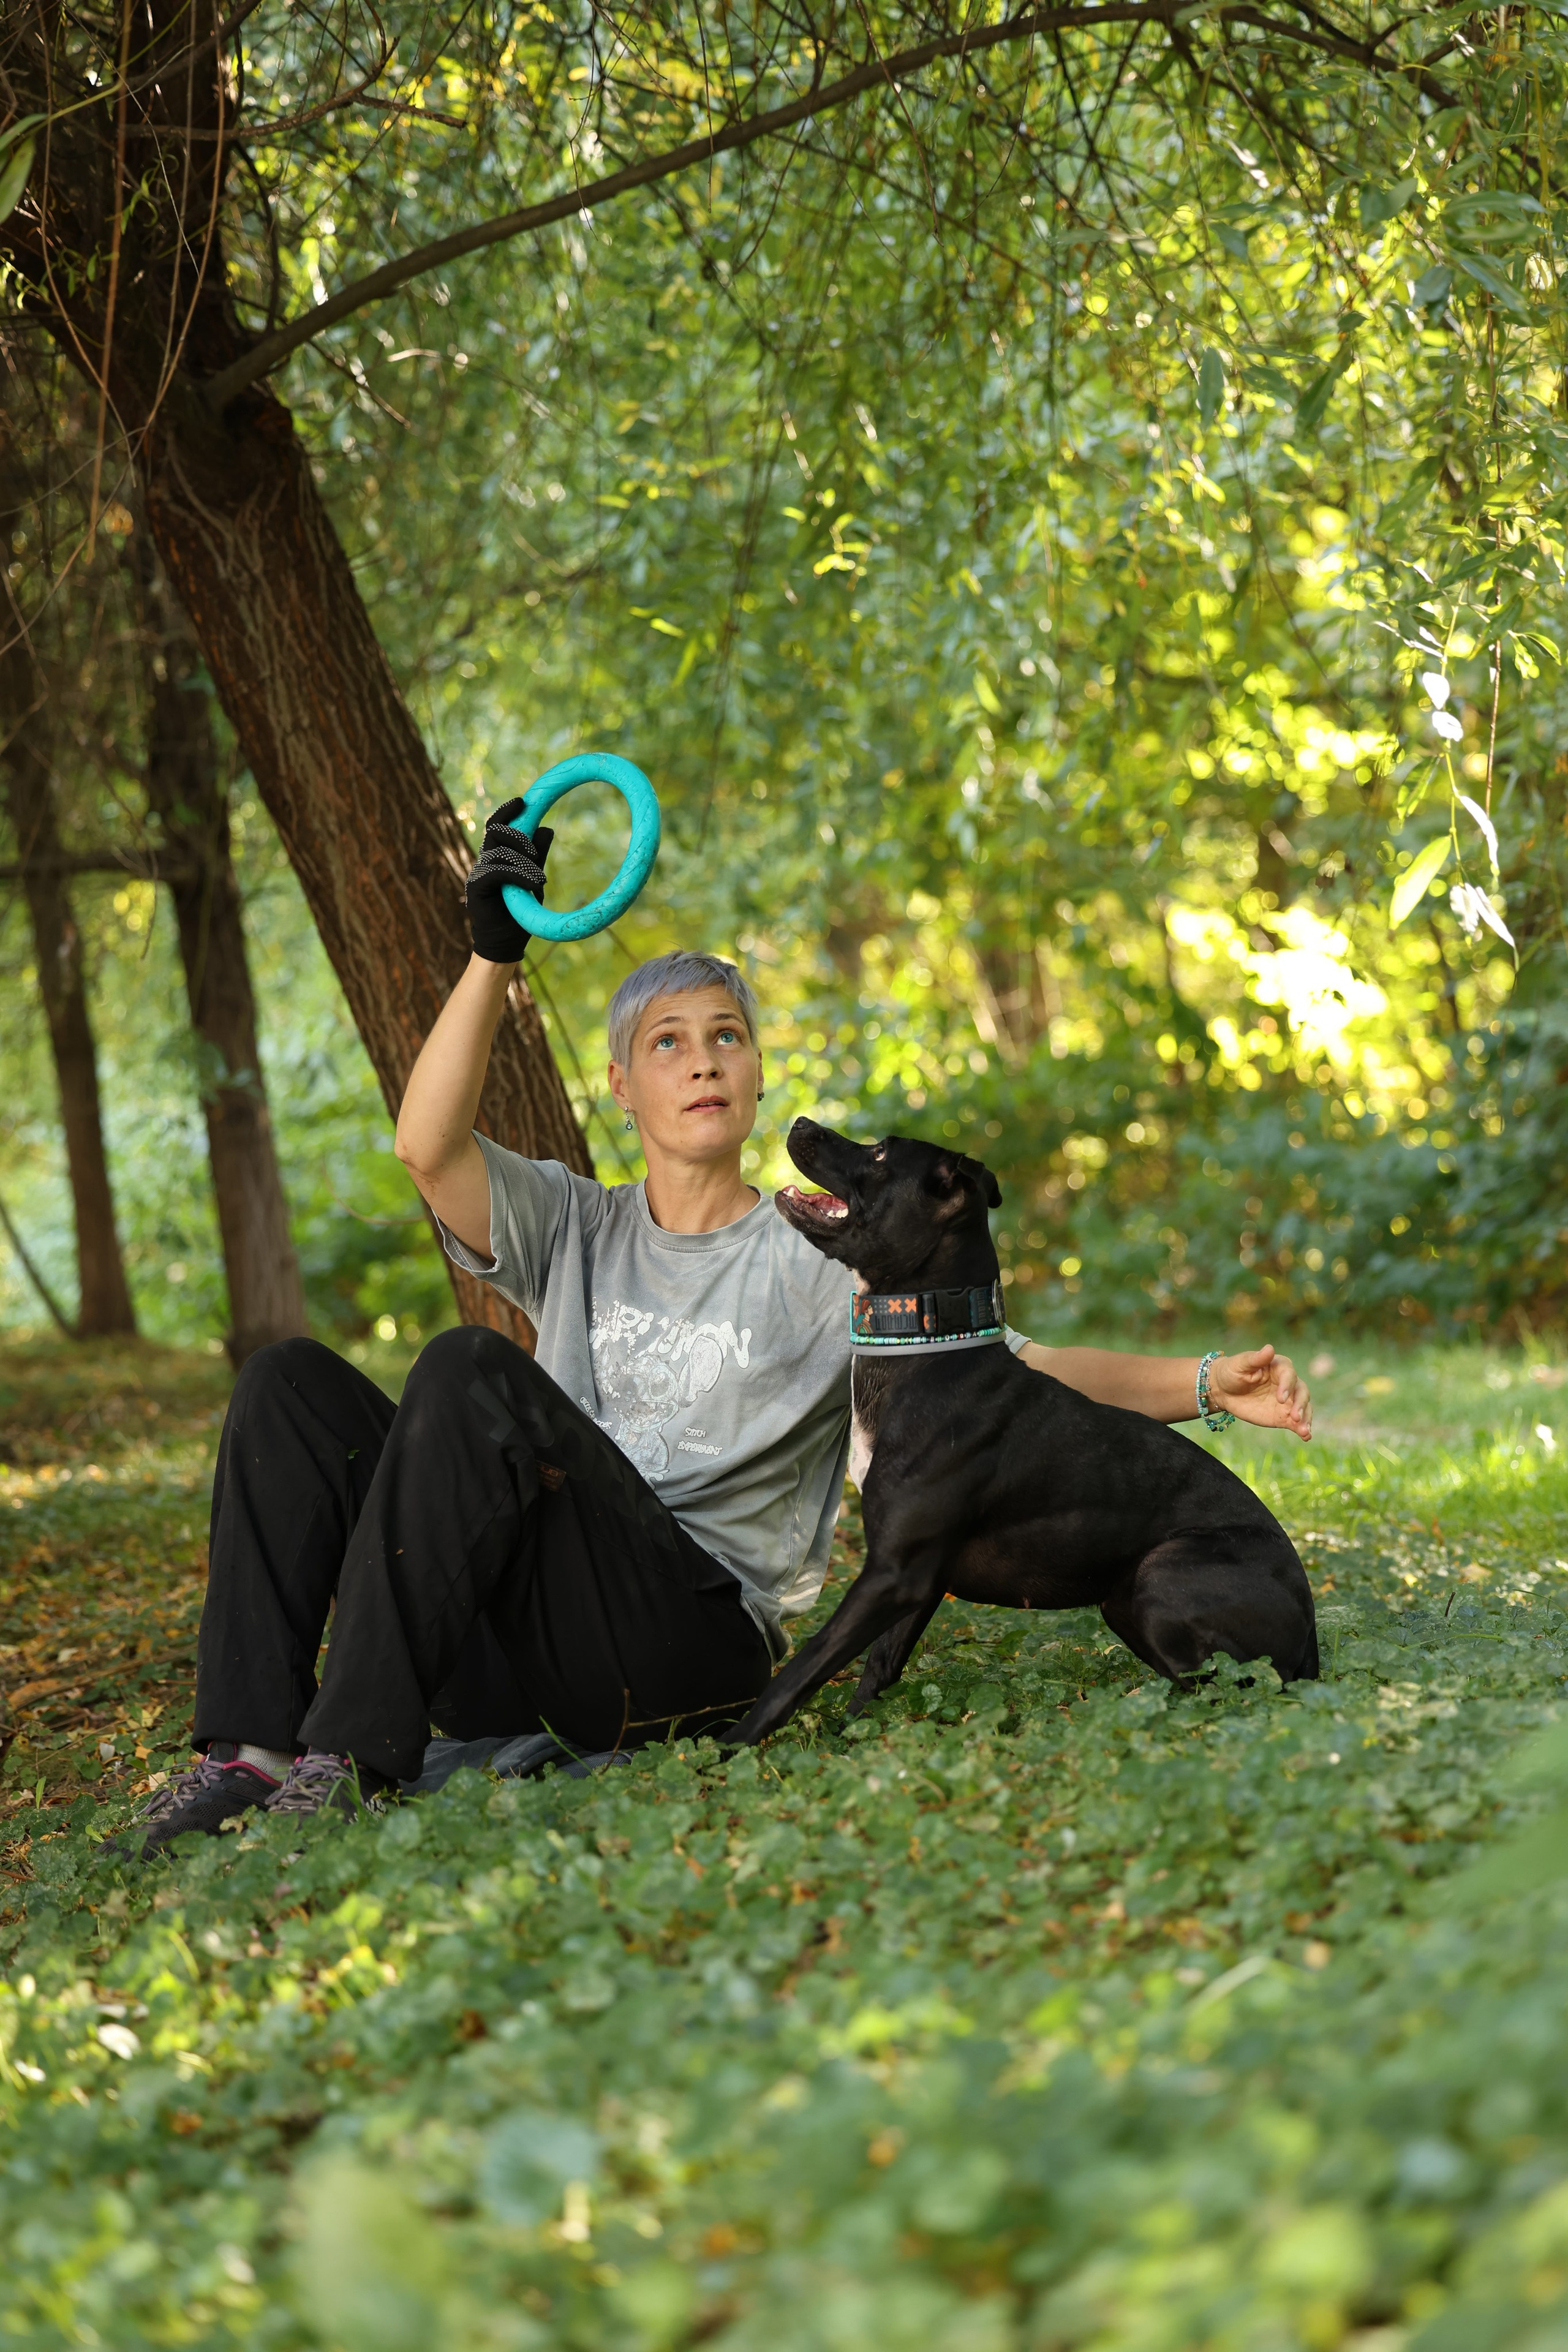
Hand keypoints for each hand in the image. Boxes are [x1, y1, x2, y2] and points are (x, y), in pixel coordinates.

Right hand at [464, 802, 553, 963]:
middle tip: (535, 851)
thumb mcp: (533, 878)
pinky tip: (535, 883)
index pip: (496, 825)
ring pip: (499, 851)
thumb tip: (547, 828)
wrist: (505, 943)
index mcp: (496, 856)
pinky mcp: (476, 888)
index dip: (507, 811)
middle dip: (517, 833)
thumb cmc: (518, 912)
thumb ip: (537, 856)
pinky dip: (518, 874)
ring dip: (523, 860)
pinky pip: (496, 872)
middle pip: (494, 831)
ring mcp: (478, 874)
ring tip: (540, 878)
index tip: (523, 801)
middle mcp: (484, 861)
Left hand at [1208, 1344, 1312, 1441]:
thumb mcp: (1240, 1364)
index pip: (1289, 1375)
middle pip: (1301, 1392)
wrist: (1224, 1390)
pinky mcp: (1283, 1415)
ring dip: (1306, 1418)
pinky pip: (1296, 1422)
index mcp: (1279, 1367)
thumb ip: (1256, 1359)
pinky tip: (1306, 1436)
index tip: (1281, 1398)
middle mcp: (1288, 1383)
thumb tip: (1270, 1348)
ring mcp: (1288, 1401)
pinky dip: (1302, 1429)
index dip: (1287, 1386)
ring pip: (1304, 1408)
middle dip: (1300, 1404)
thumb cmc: (1232, 1371)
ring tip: (1304, 1431)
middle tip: (1295, 1416)